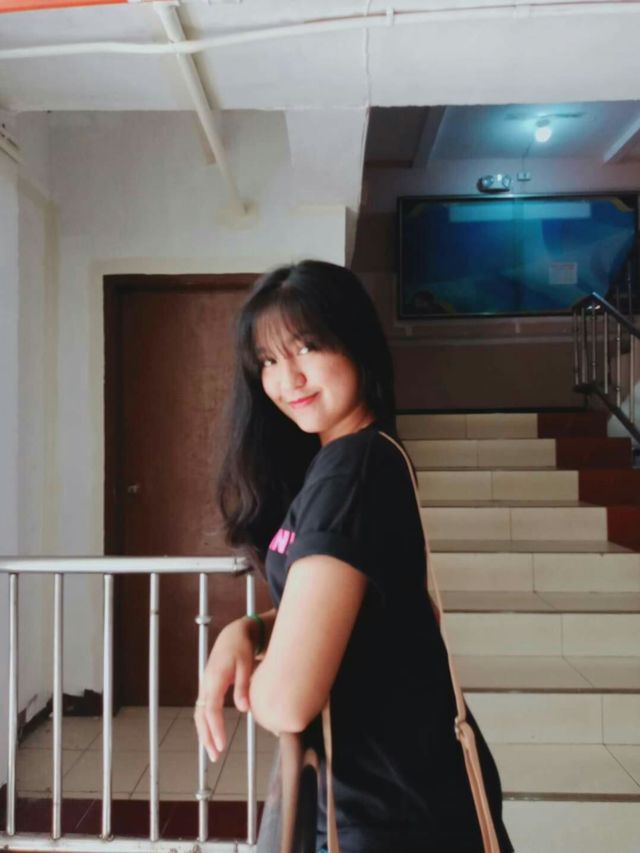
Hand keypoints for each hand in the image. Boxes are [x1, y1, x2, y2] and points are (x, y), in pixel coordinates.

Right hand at [193, 617, 254, 761]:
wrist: (233, 635)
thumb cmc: (242, 649)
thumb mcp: (246, 665)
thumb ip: (243, 687)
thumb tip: (244, 709)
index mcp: (215, 679)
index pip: (211, 709)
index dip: (215, 728)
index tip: (221, 744)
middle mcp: (206, 683)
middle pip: (201, 715)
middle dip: (207, 736)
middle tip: (215, 756)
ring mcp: (205, 685)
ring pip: (200, 713)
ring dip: (204, 733)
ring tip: (212, 752)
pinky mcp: (208, 687)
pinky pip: (203, 709)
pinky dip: (205, 724)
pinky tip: (211, 735)